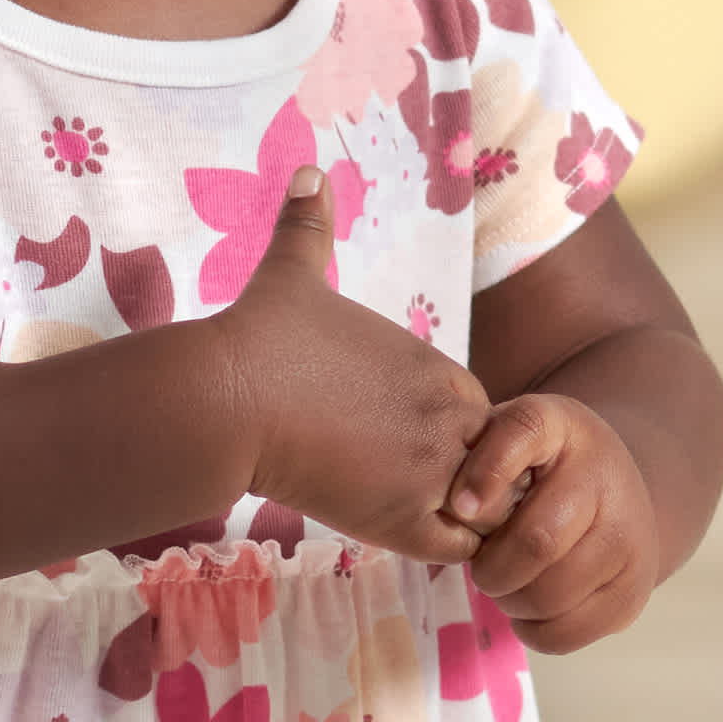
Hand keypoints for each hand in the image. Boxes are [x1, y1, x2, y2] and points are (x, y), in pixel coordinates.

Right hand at [213, 168, 490, 562]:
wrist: (227, 400)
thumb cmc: (260, 338)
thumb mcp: (293, 271)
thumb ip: (308, 227)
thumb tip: (305, 171)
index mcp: (438, 371)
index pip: (484, 417)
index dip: (453, 438)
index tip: (404, 448)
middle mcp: (452, 419)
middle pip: (495, 465)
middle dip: (467, 480)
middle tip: (411, 493)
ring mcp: (436, 471)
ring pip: (489, 510)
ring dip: (464, 518)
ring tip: (409, 520)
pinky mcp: (410, 518)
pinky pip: (465, 549)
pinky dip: (450, 549)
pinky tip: (401, 536)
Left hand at [442, 391, 661, 651]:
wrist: (617, 492)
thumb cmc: (537, 468)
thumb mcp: (504, 438)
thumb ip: (471, 454)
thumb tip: (459, 509)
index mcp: (563, 425)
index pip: (524, 432)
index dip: (486, 472)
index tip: (460, 508)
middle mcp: (607, 475)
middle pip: (536, 541)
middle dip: (491, 565)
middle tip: (483, 564)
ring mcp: (631, 536)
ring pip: (548, 595)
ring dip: (510, 599)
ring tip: (508, 581)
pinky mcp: (634, 592)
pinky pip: (565, 633)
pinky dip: (532, 628)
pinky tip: (531, 601)